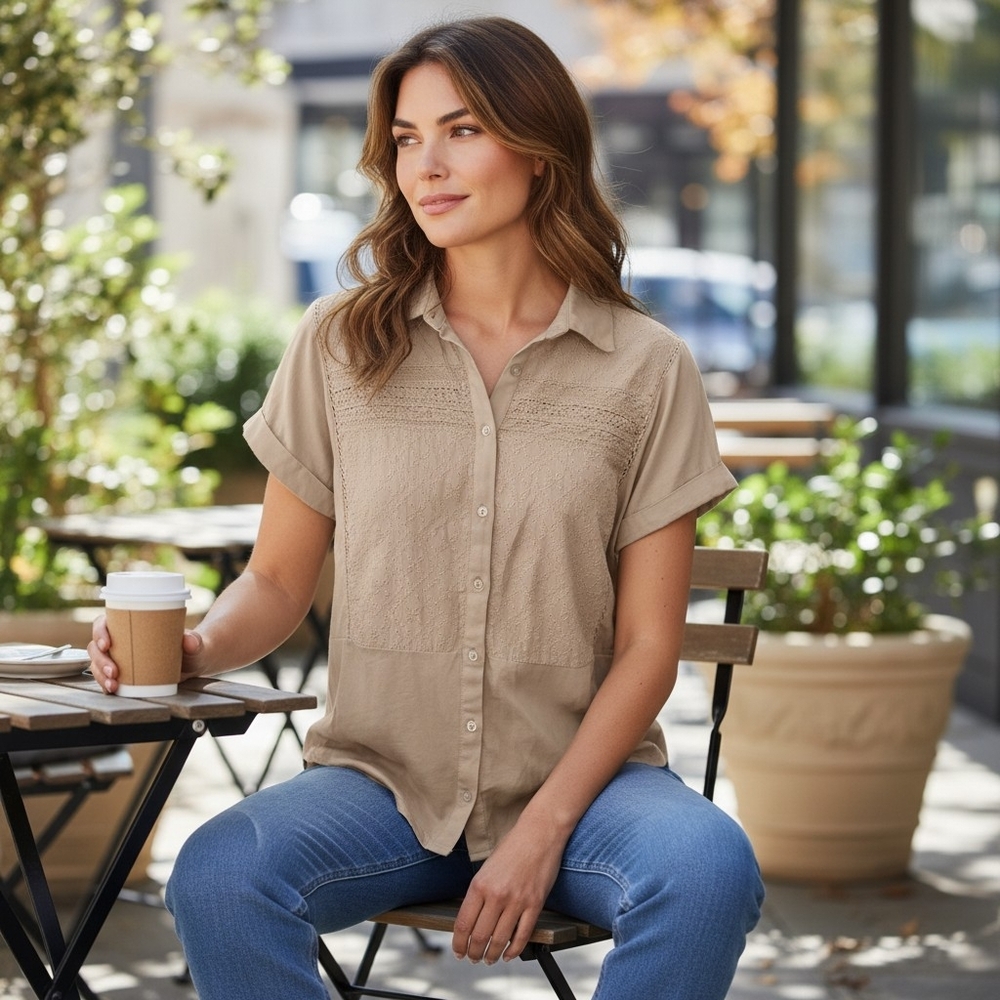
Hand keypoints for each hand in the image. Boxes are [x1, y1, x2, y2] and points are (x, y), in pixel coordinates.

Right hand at [88, 615, 204, 693]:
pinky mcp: (123, 673)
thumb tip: (190, 641)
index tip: (107, 644)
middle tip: (113, 671)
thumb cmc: (192, 646)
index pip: (104, 622)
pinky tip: (112, 690)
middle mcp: (121, 639)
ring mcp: (120, 657)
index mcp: (130, 623)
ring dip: (100, 675)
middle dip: (100, 660)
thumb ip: (194, 641)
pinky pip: (105, 677)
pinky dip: (105, 684)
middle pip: (97, 647)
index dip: (99, 632)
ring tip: (113, 685)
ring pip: (97, 664)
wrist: (195, 662)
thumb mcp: (194, 643)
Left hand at [452, 817, 565, 964]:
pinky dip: (514, 950)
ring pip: (499, 940)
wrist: (539, 832)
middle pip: (479, 936)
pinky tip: (508, 954)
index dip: (458, 944)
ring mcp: (517, 901)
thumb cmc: (512, 847)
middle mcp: (496, 895)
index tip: (458, 951)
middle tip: (473, 958)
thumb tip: (471, 920)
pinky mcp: (535, 904)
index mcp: (480, 884)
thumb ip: (479, 893)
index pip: (463, 924)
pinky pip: (522, 936)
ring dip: (492, 955)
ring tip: (489, 959)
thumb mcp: (487, 868)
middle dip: (473, 953)